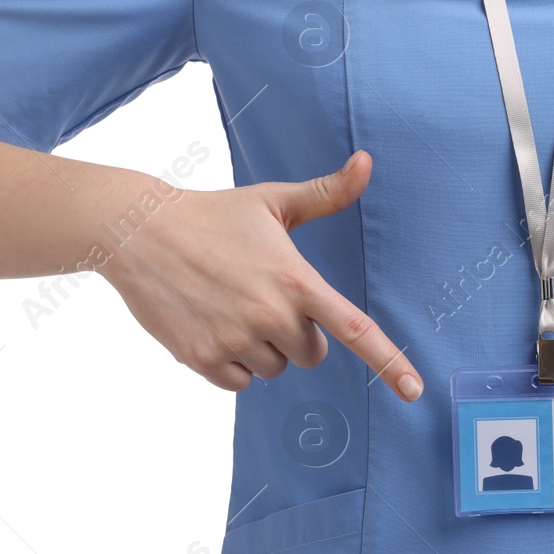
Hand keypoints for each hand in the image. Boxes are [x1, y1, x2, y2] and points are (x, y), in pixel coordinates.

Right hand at [96, 150, 421, 398]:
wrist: (138, 231)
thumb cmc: (214, 214)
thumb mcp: (273, 201)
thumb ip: (326, 193)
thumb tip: (368, 162)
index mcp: (296, 280)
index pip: (355, 329)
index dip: (389, 361)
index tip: (414, 391)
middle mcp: (270, 315)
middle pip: (312, 354)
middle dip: (296, 334)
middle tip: (262, 297)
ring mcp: (235, 339)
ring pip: (275, 369)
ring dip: (262, 348)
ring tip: (231, 306)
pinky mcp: (202, 358)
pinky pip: (239, 382)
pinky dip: (230, 363)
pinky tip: (211, 324)